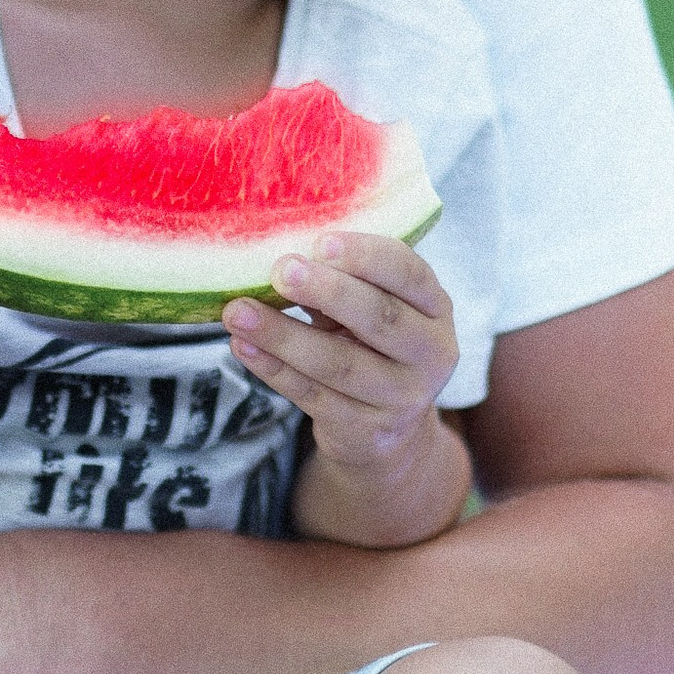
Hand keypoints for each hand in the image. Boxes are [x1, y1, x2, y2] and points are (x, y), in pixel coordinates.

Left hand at [222, 237, 458, 477]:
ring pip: (339, 363)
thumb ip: (342, 282)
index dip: (366, 256)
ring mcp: (402, 397)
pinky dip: (273, 369)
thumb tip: (281, 250)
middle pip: (379, 318)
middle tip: (279, 271)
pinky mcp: (367, 431)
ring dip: (283, 335)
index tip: (320, 242)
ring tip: (238, 312)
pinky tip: (244, 347)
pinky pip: (313, 395)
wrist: (386, 431)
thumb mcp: (370, 308)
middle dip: (327, 291)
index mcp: (435, 307)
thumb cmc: (371, 346)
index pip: (409, 273)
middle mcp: (431, 353)